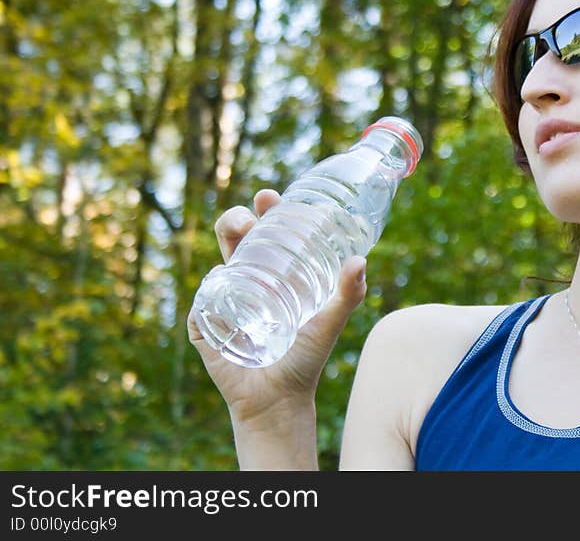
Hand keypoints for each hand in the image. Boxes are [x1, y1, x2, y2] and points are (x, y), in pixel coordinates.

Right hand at [188, 188, 367, 423]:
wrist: (279, 402)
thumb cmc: (305, 359)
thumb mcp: (330, 322)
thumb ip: (348, 295)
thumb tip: (359, 260)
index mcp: (273, 275)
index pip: (266, 233)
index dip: (265, 212)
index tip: (269, 197)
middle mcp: (246, 283)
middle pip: (234, 241)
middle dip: (235, 220)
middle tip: (249, 218)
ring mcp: (223, 305)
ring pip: (215, 266)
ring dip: (221, 248)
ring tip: (237, 239)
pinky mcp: (206, 331)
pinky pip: (200, 310)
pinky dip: (204, 300)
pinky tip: (217, 289)